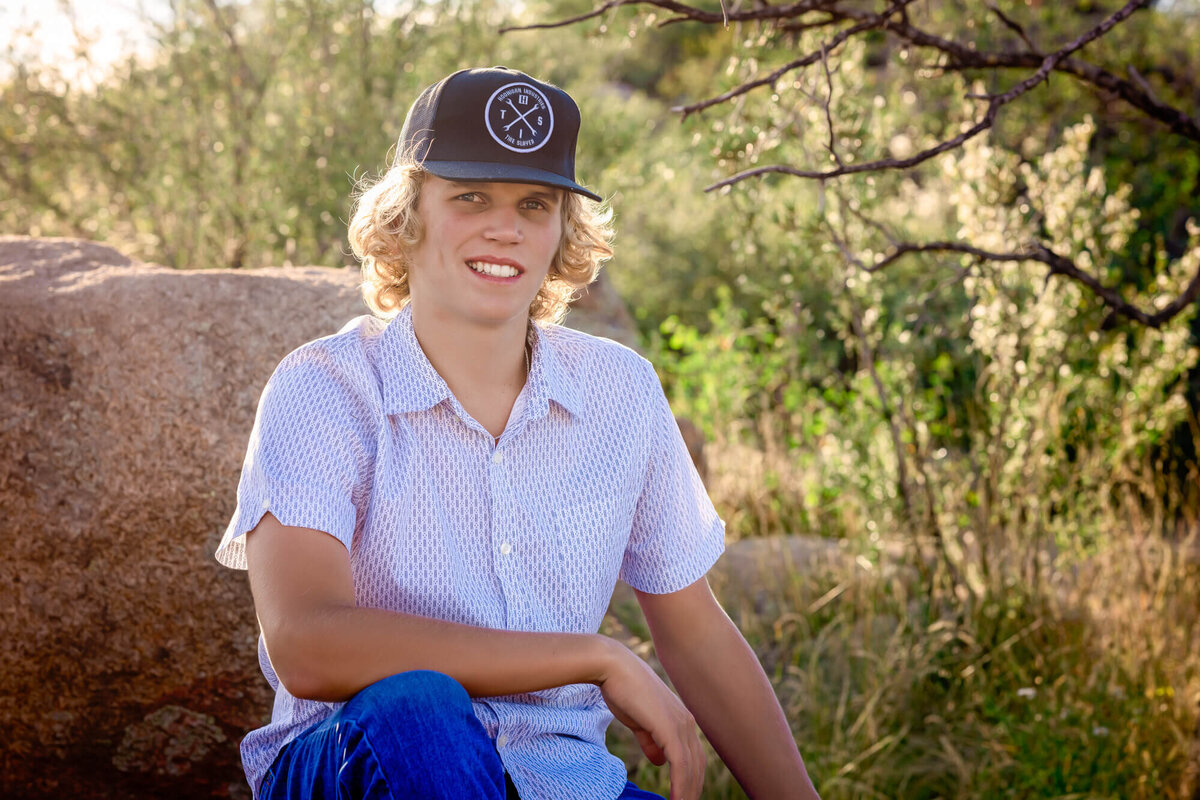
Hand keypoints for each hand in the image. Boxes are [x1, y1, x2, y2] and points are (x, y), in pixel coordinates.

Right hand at [594, 639, 704, 799]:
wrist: (613, 668)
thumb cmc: (623, 690)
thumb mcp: (639, 721)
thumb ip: (651, 741)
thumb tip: (659, 760)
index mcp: (681, 720)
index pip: (693, 758)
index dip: (690, 780)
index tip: (683, 798)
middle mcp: (687, 722)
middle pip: (697, 766)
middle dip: (692, 789)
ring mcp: (680, 724)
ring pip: (690, 768)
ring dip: (686, 792)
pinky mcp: (669, 727)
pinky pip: (680, 763)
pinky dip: (680, 784)